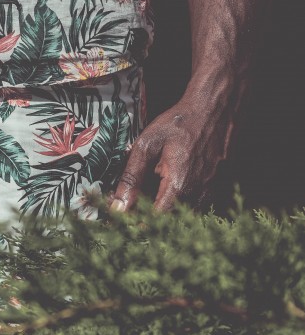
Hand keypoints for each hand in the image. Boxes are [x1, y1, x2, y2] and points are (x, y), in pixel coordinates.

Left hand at [110, 86, 235, 212]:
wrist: (215, 109)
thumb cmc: (178, 123)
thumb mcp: (147, 145)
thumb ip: (131, 177)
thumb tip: (117, 207)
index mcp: (179, 186)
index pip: (154, 221)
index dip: (135, 225)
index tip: (119, 223)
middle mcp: (198, 196)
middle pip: (169, 224)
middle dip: (146, 221)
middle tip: (128, 212)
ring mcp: (210, 194)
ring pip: (183, 218)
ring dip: (162, 215)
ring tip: (143, 203)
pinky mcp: (216, 190)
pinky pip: (194, 208)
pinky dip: (177, 206)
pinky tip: (163, 192)